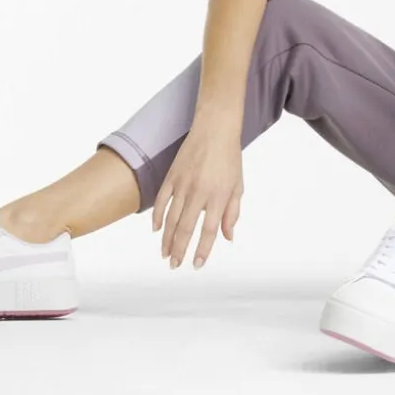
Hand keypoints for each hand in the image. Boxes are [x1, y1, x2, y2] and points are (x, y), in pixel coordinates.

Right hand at [152, 127, 243, 269]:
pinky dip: (157, 217)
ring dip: (167, 239)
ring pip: (171, 218)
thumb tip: (227, 237)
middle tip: (175, 265)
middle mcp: (199, 192)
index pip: (209, 230)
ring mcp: (183, 184)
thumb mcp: (238, 186)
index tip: (197, 264)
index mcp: (218, 195)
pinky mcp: (172, 176)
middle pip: (186, 228)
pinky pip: (161, 201)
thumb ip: (232, 213)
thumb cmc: (229, 158)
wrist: (215, 129)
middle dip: (179, 250)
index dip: (202, 250)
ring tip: (165, 254)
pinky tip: (156, 230)